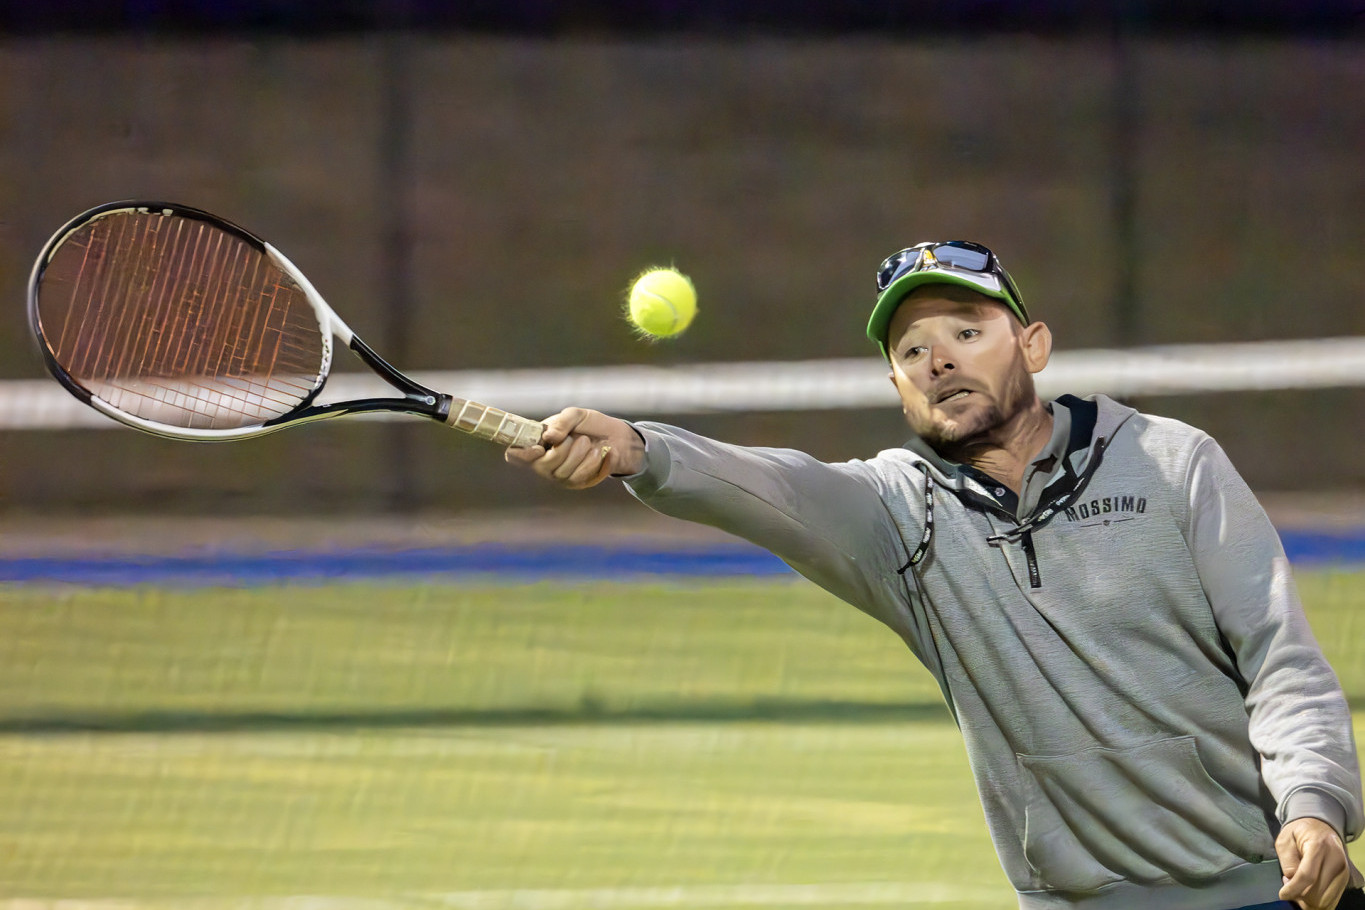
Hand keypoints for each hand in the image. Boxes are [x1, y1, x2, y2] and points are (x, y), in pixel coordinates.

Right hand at [504, 407, 645, 489]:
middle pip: (541, 466)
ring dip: (580, 455)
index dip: (521, 454)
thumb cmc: (591, 425)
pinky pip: (580, 478)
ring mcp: (559, 476)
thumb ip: (562, 422)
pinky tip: (600, 453)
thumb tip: (549, 438)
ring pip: (562, 473)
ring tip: (590, 443)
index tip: (539, 448)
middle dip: (563, 450)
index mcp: (538, 443)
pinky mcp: (576, 483)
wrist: (617, 438)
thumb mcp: (577, 415)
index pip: (515, 455)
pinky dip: (592, 463)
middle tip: (579, 438)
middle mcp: (544, 463)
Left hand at [1277, 816, 1349, 909]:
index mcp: (1318, 846)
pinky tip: (1308, 889)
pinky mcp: (1345, 879)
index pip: (1307, 876)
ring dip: (1308, 900)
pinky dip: (1317, 900)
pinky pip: (1331, 899)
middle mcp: (1335, 860)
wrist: (1320, 827)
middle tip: (1288, 885)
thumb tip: (1291, 881)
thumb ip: (1287, 861)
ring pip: (1325, 900)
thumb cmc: (1299, 832)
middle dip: (1299, 896)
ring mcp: (1343, 871)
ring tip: (1297, 886)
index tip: (1283, 894)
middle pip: (1317, 893)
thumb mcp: (1285, 840)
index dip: (1293, 889)